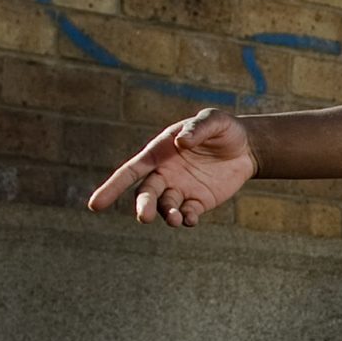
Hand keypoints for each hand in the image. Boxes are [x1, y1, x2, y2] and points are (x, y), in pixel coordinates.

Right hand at [87, 107, 257, 227]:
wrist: (246, 147)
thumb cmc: (222, 129)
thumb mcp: (213, 121)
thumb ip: (197, 129)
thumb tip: (181, 143)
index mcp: (158, 153)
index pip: (130, 172)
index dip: (112, 187)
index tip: (95, 205)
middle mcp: (164, 174)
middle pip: (145, 194)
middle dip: (142, 206)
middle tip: (143, 217)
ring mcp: (180, 189)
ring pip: (164, 207)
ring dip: (166, 215)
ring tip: (174, 219)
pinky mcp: (198, 202)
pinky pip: (186, 214)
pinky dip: (185, 219)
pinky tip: (189, 219)